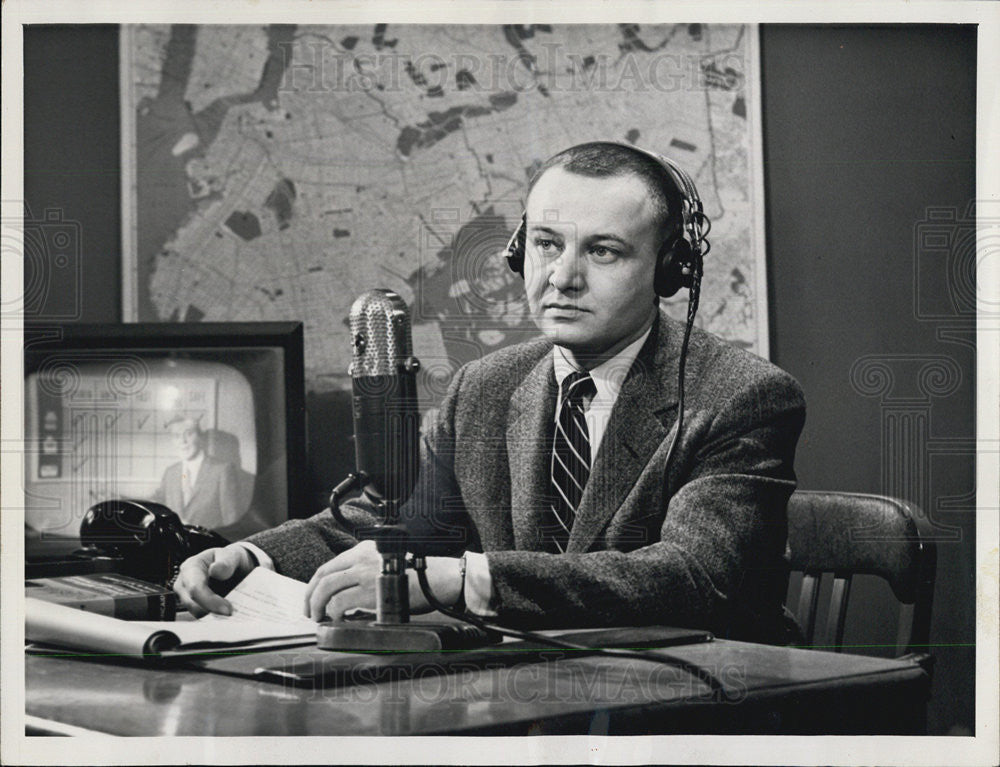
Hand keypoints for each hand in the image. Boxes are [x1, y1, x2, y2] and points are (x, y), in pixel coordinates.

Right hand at [173, 544, 255, 616]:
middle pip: (193, 605)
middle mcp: (183, 583)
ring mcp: (186, 597)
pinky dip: (214, 617)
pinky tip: (225, 613)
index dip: (210, 601)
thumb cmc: (229, 560)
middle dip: (213, 611)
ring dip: (214, 615)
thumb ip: (225, 562)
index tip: (228, 610)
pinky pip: (201, 617)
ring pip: (197, 613)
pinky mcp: (192, 607)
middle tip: (232, 613)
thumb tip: (215, 570)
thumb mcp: (231, 556)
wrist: (232, 566)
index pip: (195, 588)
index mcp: (190, 567)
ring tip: (230, 610)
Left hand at [304, 540, 463, 621]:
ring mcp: (365, 572)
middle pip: (324, 574)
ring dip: (317, 604)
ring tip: (317, 617)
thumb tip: (345, 598)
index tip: (313, 596)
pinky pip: (340, 602)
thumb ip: (366, 575)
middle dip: (310, 593)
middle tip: (308, 609)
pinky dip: (333, 611)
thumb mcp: (387, 566)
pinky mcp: (369, 590)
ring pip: (327, 587)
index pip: (331, 564)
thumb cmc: (417, 577)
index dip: (316, 583)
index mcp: (365, 549)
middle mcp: (362, 556)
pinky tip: (336, 618)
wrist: (437, 580)